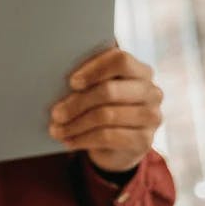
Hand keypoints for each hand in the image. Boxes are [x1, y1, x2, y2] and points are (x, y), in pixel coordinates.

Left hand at [49, 47, 163, 172]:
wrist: (117, 145)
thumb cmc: (100, 106)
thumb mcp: (95, 89)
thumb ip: (86, 78)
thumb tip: (55, 74)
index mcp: (139, 70)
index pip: (120, 60)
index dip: (94, 69)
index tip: (71, 82)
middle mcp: (151, 91)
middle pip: (110, 91)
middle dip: (77, 103)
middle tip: (55, 113)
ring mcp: (151, 116)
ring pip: (106, 116)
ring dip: (75, 124)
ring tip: (56, 129)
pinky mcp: (145, 140)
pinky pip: (109, 137)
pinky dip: (83, 138)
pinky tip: (69, 140)